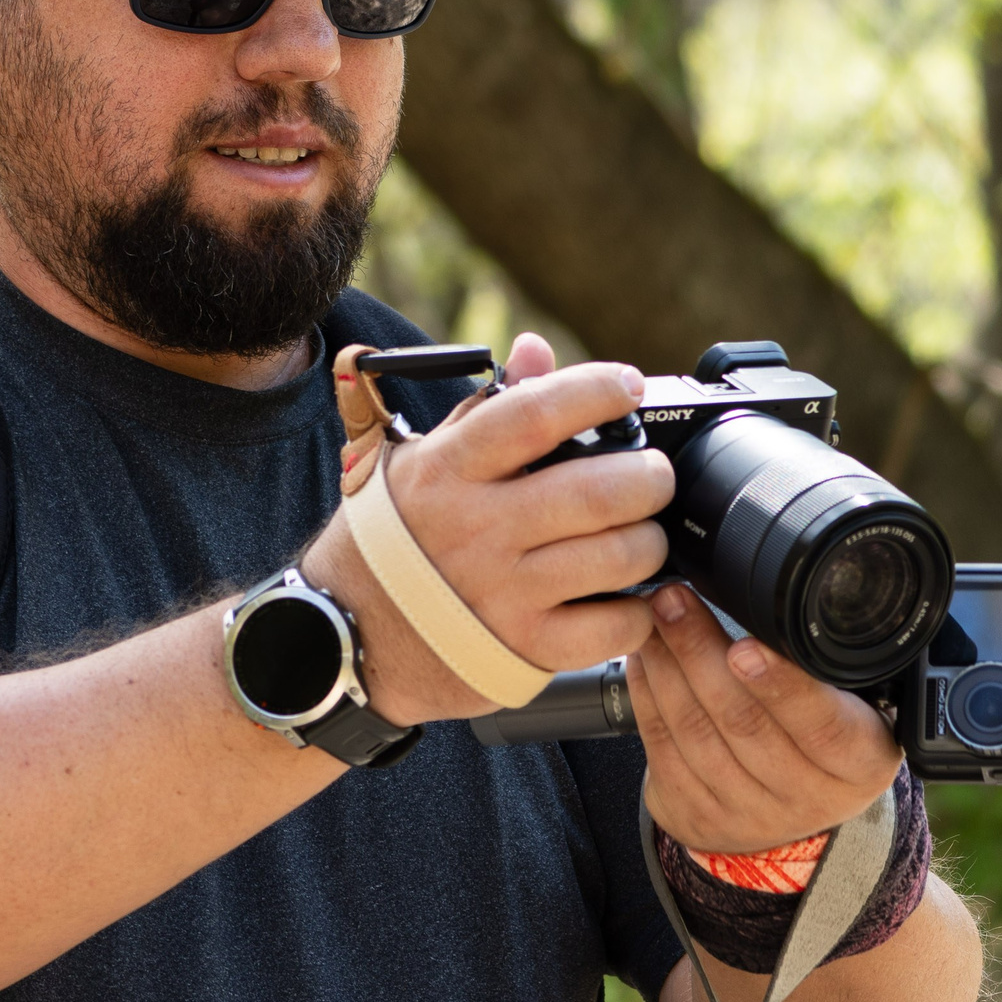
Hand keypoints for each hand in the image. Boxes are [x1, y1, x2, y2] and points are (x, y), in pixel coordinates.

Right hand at [301, 333, 670, 724]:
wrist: (348, 634)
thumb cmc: (397, 538)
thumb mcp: (423, 462)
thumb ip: (488, 409)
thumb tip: (537, 351)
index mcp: (450, 471)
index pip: (534, 414)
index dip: (593, 391)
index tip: (625, 385)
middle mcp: (477, 528)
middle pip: (599, 491)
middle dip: (648, 476)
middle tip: (652, 476)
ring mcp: (503, 593)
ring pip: (620, 557)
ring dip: (649, 541)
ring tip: (639, 534)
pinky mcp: (525, 649)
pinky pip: (616, 627)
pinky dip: (639, 610)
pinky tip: (625, 595)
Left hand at [629, 583, 901, 853]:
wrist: (788, 804)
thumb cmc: (820, 731)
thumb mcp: (849, 702)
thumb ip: (823, 662)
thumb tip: (770, 589)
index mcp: (860, 761)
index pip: (823, 725)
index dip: (782, 685)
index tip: (745, 645)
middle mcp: (809, 798)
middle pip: (744, 722)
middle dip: (700, 651)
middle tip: (674, 599)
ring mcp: (750, 815)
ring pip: (696, 733)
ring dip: (666, 667)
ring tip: (652, 618)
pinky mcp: (699, 817)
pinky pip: (662, 750)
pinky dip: (647, 696)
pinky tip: (642, 658)